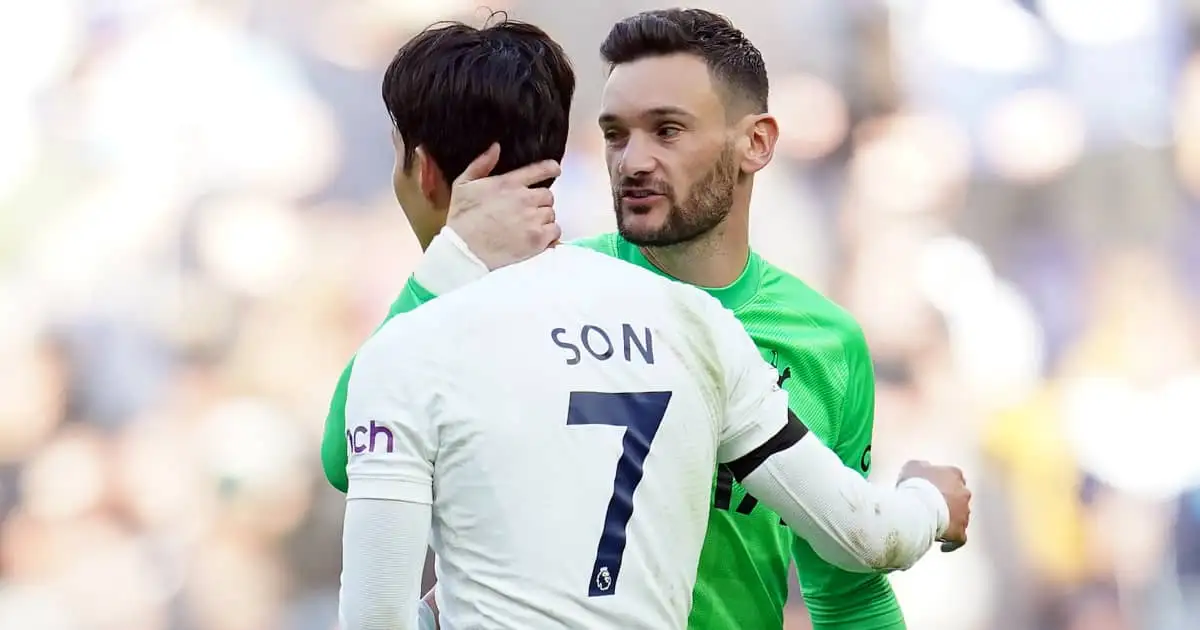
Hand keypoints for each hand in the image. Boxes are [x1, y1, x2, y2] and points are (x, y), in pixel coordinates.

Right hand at [447, 143, 561, 269]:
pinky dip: (549, 235)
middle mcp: (525, 198)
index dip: (551, 168)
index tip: (555, 169)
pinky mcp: (537, 239)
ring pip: (551, 214)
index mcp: (509, 183)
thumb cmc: (462, 219)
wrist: (465, 251)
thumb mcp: (463, 185)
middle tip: (528, 211)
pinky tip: (537, 238)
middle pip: (548, 195)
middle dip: (540, 201)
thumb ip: (480, 164)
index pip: (540, 169)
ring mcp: (533, 219)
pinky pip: (555, 232)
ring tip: (528, 227)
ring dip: (543, 219)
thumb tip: (496, 147)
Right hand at [898, 460, 970, 551]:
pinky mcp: (960, 531)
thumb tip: (925, 468)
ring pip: (960, 518)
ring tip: (934, 526)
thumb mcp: (913, 466)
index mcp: (954, 474)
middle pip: (959, 497)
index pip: (954, 477)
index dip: (943, 483)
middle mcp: (964, 493)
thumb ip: (922, 466)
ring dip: (950, 521)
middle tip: (932, 508)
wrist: (918, 507)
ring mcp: (964, 513)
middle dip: (949, 502)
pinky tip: (943, 547)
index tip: (933, 488)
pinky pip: (959, 539)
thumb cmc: (915, 485)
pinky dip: (952, 543)